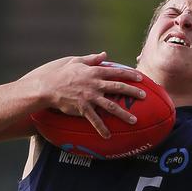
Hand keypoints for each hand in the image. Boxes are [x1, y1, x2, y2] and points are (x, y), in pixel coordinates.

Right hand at [28, 54, 145, 137]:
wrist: (47, 86)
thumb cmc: (61, 73)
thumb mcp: (76, 62)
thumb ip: (92, 59)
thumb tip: (104, 54)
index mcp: (94, 72)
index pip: (116, 72)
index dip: (129, 74)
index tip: (140, 78)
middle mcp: (95, 83)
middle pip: (118, 87)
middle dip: (132, 92)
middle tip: (144, 97)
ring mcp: (90, 96)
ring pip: (111, 106)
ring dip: (124, 114)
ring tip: (134, 120)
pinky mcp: (83, 108)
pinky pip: (95, 120)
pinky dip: (102, 128)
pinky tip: (108, 136)